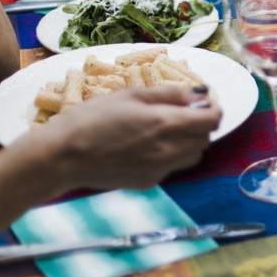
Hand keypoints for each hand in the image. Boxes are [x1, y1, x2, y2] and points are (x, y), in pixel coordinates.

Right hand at [32, 86, 221, 192]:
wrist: (63, 157)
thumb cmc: (91, 119)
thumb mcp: (131, 95)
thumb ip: (170, 95)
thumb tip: (199, 94)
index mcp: (168, 123)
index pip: (213, 119)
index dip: (212, 108)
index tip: (203, 102)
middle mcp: (171, 149)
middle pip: (206, 138)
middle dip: (200, 124)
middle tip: (182, 112)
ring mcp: (161, 169)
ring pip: (193, 155)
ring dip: (189, 141)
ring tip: (166, 130)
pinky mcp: (149, 182)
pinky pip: (172, 167)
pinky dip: (170, 155)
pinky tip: (147, 147)